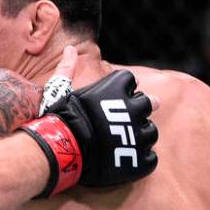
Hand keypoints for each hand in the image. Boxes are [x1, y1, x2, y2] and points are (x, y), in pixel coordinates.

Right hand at [16, 48, 159, 196]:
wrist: (60, 150)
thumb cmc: (59, 119)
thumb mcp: (59, 90)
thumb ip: (67, 69)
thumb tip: (69, 49)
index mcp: (117, 89)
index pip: (130, 81)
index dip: (124, 89)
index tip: (117, 97)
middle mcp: (133, 109)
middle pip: (148, 104)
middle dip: (141, 109)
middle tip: (129, 118)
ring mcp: (137, 136)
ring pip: (150, 132)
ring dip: (140, 135)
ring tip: (124, 142)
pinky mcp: (138, 160)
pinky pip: (150, 158)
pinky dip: (142, 159)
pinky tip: (128, 160)